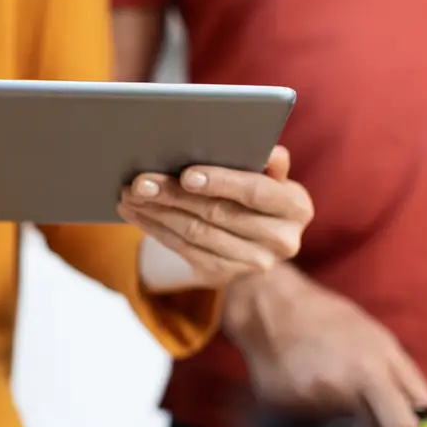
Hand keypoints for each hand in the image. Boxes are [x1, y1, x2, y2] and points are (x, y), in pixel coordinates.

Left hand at [117, 146, 313, 287]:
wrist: (257, 238)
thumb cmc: (258, 189)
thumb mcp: (270, 173)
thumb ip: (266, 160)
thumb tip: (267, 150)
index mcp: (296, 207)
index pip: (257, 192)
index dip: (222, 182)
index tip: (186, 174)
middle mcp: (281, 241)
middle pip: (218, 214)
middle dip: (175, 196)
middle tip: (141, 181)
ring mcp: (253, 263)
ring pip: (196, 234)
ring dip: (158, 212)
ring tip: (130, 193)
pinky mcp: (223, 275)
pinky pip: (183, 250)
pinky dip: (156, 229)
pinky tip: (136, 212)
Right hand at [225, 266, 426, 426]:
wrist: (272, 310)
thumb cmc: (334, 322)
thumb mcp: (382, 341)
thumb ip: (412, 382)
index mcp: (368, 372)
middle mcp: (336, 392)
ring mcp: (306, 404)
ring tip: (337, 407)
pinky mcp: (281, 411)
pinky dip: (316, 426)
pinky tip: (312, 402)